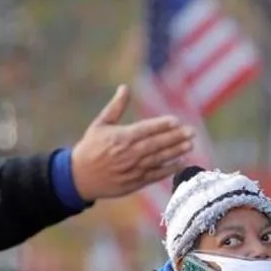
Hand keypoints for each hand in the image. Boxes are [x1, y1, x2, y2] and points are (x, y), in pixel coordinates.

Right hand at [70, 85, 194, 200]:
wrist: (79, 177)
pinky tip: (181, 162)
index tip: (176, 120)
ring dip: (176, 152)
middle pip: (156, 144)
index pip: (145, 129)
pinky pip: (156, 175)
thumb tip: (125, 87)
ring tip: (190, 145)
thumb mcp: (100, 124)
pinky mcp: (135, 182)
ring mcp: (133, 169)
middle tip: (191, 132)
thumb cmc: (90, 147)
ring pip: (159, 159)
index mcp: (120, 137)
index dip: (162, 125)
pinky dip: (169, 169)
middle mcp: (128, 153)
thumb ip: (115, 107)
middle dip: (175, 137)